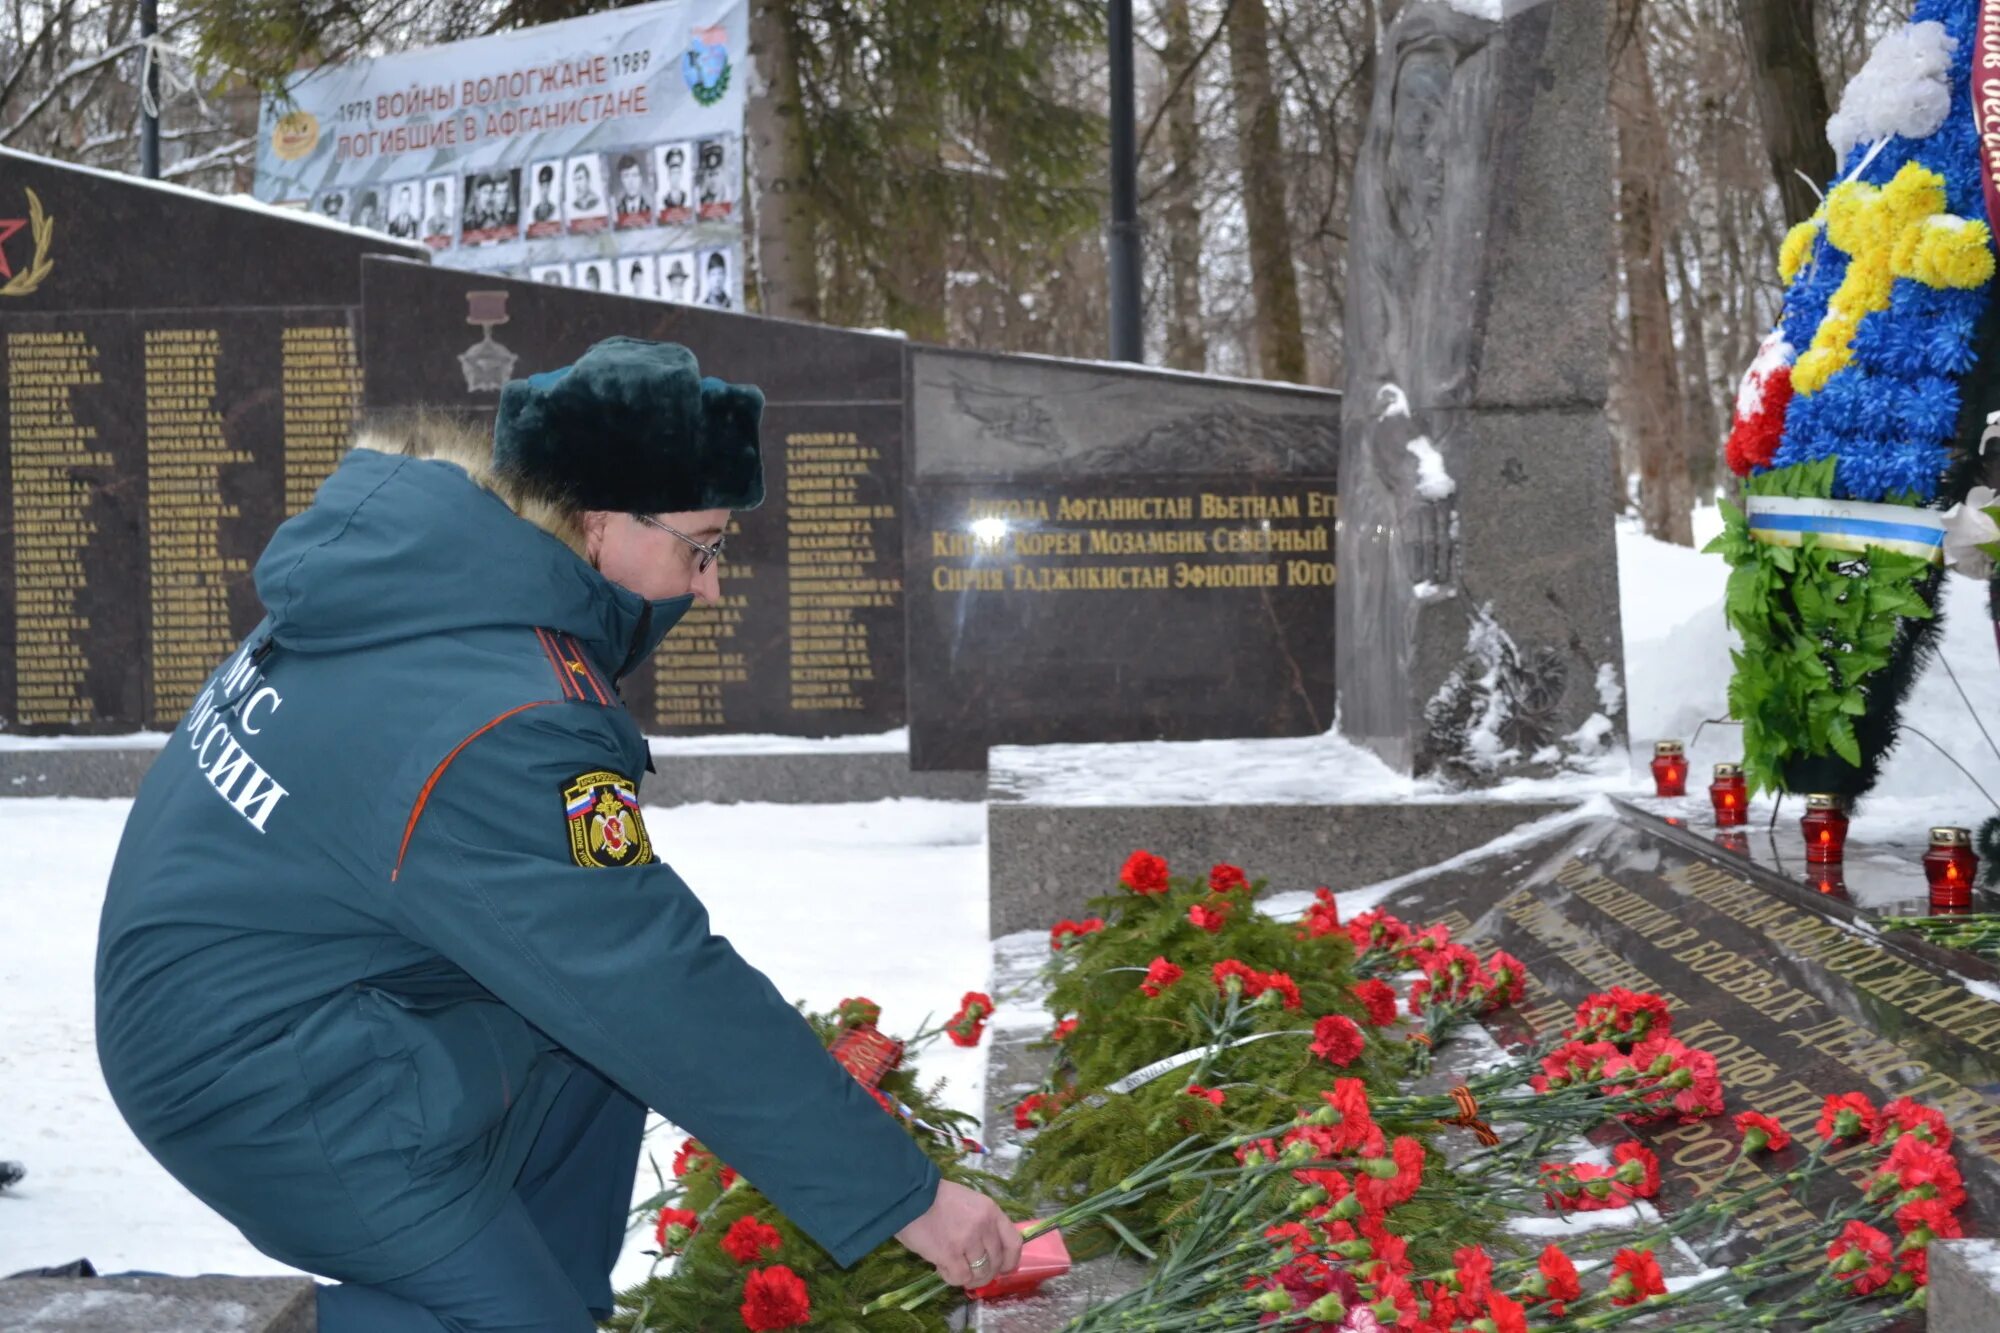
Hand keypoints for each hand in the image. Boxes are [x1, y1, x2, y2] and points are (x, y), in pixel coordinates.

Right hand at [892, 1178, 1023, 1288]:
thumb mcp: (969, 1202)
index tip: (1002, 1268)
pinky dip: (952, 1277)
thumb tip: (987, 1252)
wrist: (909, 1196)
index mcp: (991, 1211)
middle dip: (985, 1272)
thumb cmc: (936, 1198)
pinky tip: (942, 1267)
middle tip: (970, 1270)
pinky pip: (960, 1278)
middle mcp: (984, 1226)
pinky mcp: (950, 1254)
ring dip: (968, 1277)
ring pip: (980, 1273)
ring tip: (954, 1267)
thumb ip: (982, 1223)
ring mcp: (968, 1241)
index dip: (1010, 1260)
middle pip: (996, 1262)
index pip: (1013, 1242)